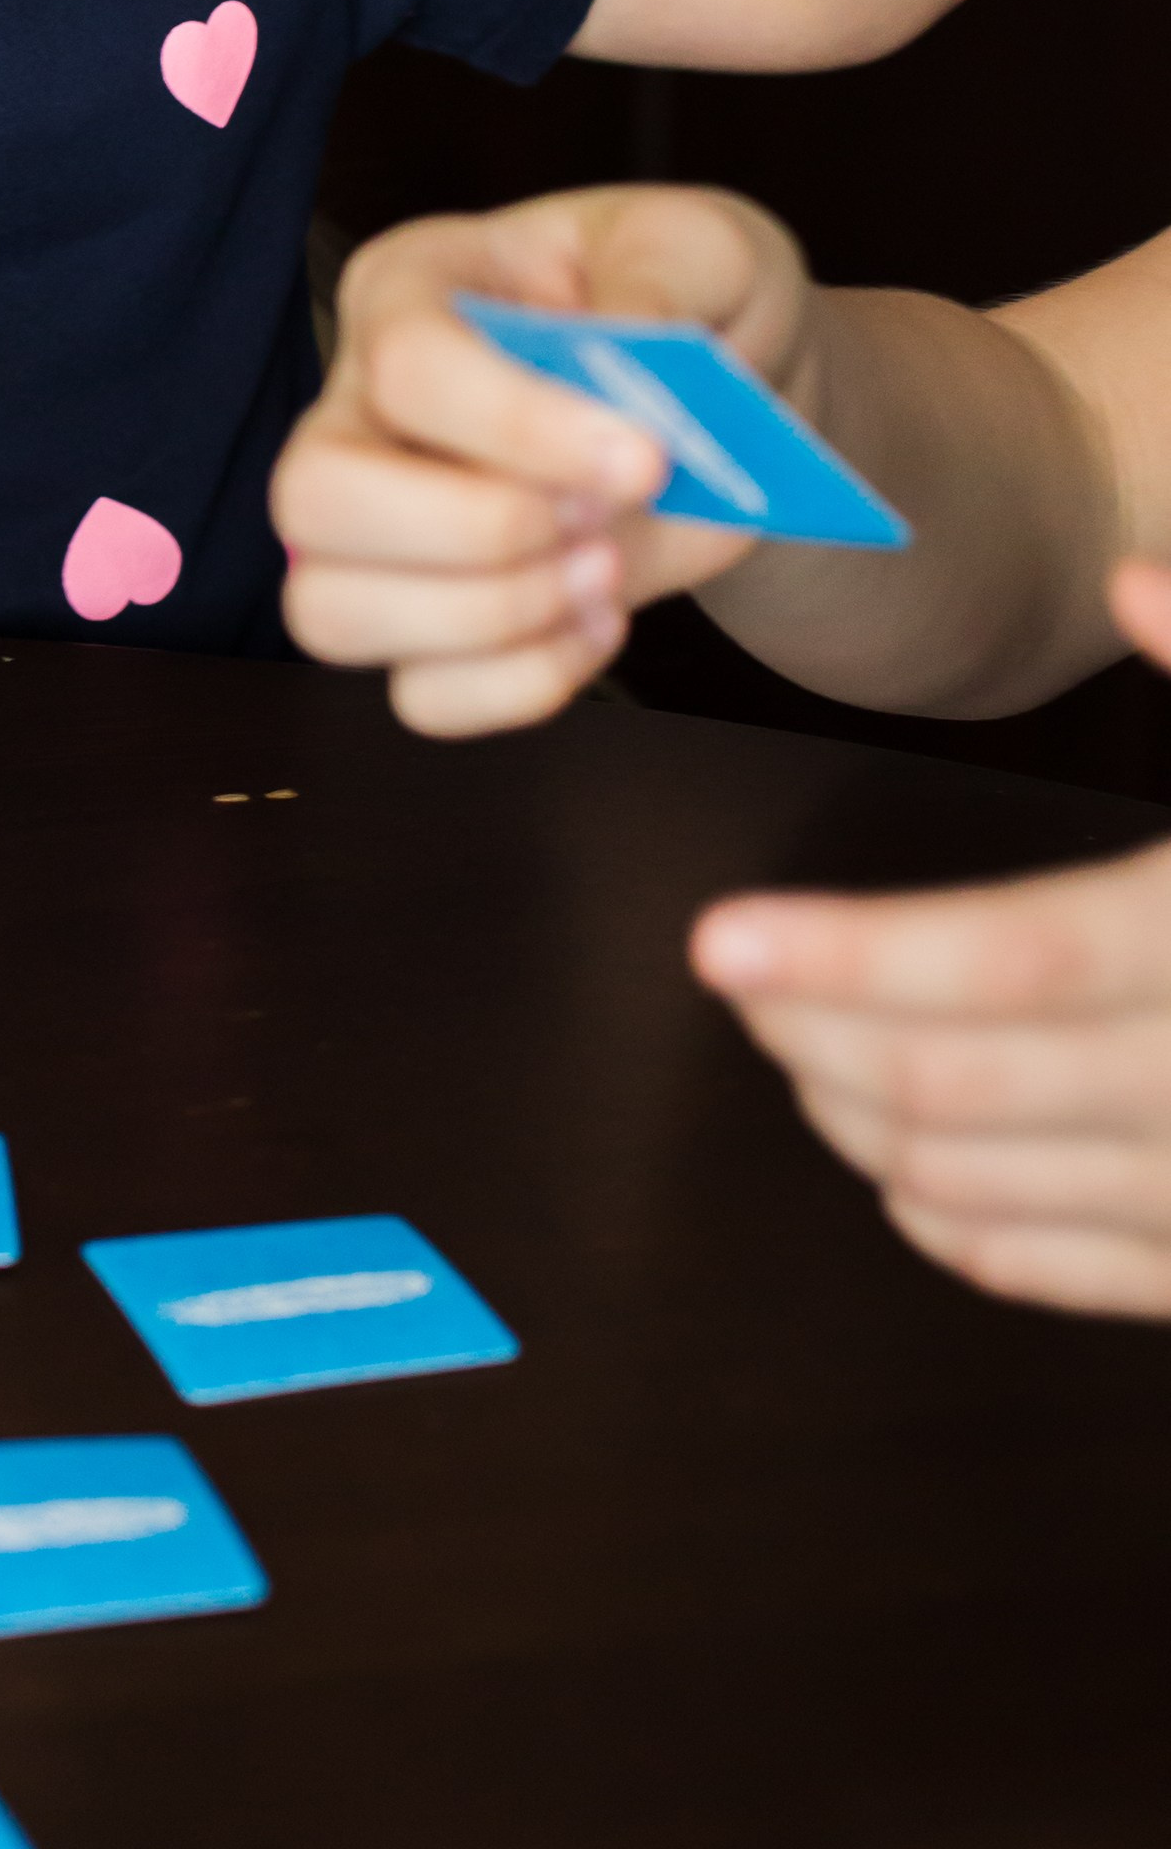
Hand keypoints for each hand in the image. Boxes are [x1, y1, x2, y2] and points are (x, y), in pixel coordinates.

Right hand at [271, 186, 812, 733]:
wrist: (729, 395)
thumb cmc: (689, 299)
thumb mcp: (701, 247)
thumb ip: (661, 278)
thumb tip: (622, 358)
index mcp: (410, 287)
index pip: (403, 365)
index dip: (518, 426)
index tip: (646, 455)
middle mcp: (362, 408)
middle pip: (313, 496)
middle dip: (475, 530)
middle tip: (600, 514)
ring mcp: (378, 527)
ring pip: (328, 610)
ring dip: (488, 617)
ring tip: (603, 574)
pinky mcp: (425, 622)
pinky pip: (419, 695)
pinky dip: (517, 685)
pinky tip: (597, 624)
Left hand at [690, 559, 1170, 1316]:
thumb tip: (1136, 576)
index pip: (1015, 956)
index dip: (853, 954)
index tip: (718, 939)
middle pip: (971, 1087)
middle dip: (825, 1039)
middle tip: (740, 985)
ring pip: (1002, 1191)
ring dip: (869, 1128)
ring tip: (798, 1057)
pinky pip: (1086, 1273)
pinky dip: (972, 1232)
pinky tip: (906, 1178)